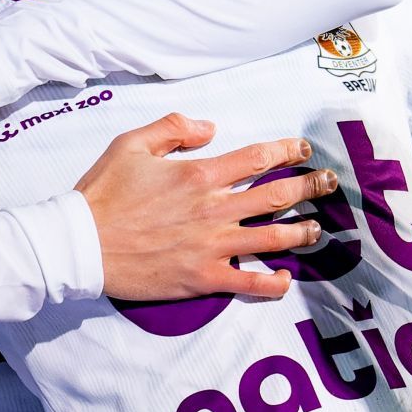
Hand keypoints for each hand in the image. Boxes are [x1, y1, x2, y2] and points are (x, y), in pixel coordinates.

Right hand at [77, 113, 336, 300]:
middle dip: (310, 187)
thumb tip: (210, 128)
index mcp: (200, 174)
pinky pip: (248, 283)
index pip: (258, 157)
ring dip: (302, 232)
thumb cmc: (103, 193)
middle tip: (330, 183)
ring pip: (272, 238)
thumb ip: (173, 128)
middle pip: (277, 195)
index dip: (287, 150)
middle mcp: (214, 208)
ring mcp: (212, 245)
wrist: (81, 245)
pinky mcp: (203, 277)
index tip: (303, 149)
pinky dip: (272, 283)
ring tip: (318, 230)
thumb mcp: (132, 143)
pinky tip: (287, 279)